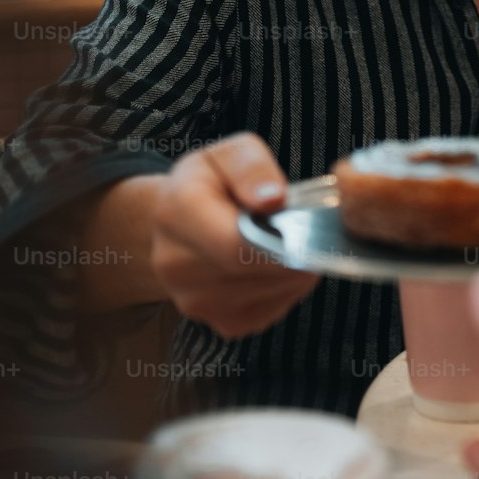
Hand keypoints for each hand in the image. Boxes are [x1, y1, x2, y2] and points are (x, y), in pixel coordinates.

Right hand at [150, 133, 319, 336]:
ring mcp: (196, 302)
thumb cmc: (212, 182)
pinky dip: (285, 288)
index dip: (279, 239)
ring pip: (270, 291)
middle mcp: (175, 264)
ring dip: (292, 270)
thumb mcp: (230, 154)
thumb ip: (252, 168)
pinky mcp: (222, 324)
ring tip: (286, 244)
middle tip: (303, 230)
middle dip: (292, 251)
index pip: (234, 245)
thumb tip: (273, 200)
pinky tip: (275, 266)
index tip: (301, 224)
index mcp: (176, 212)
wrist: (178, 222)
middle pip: (256, 270)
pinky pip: (273, 310)